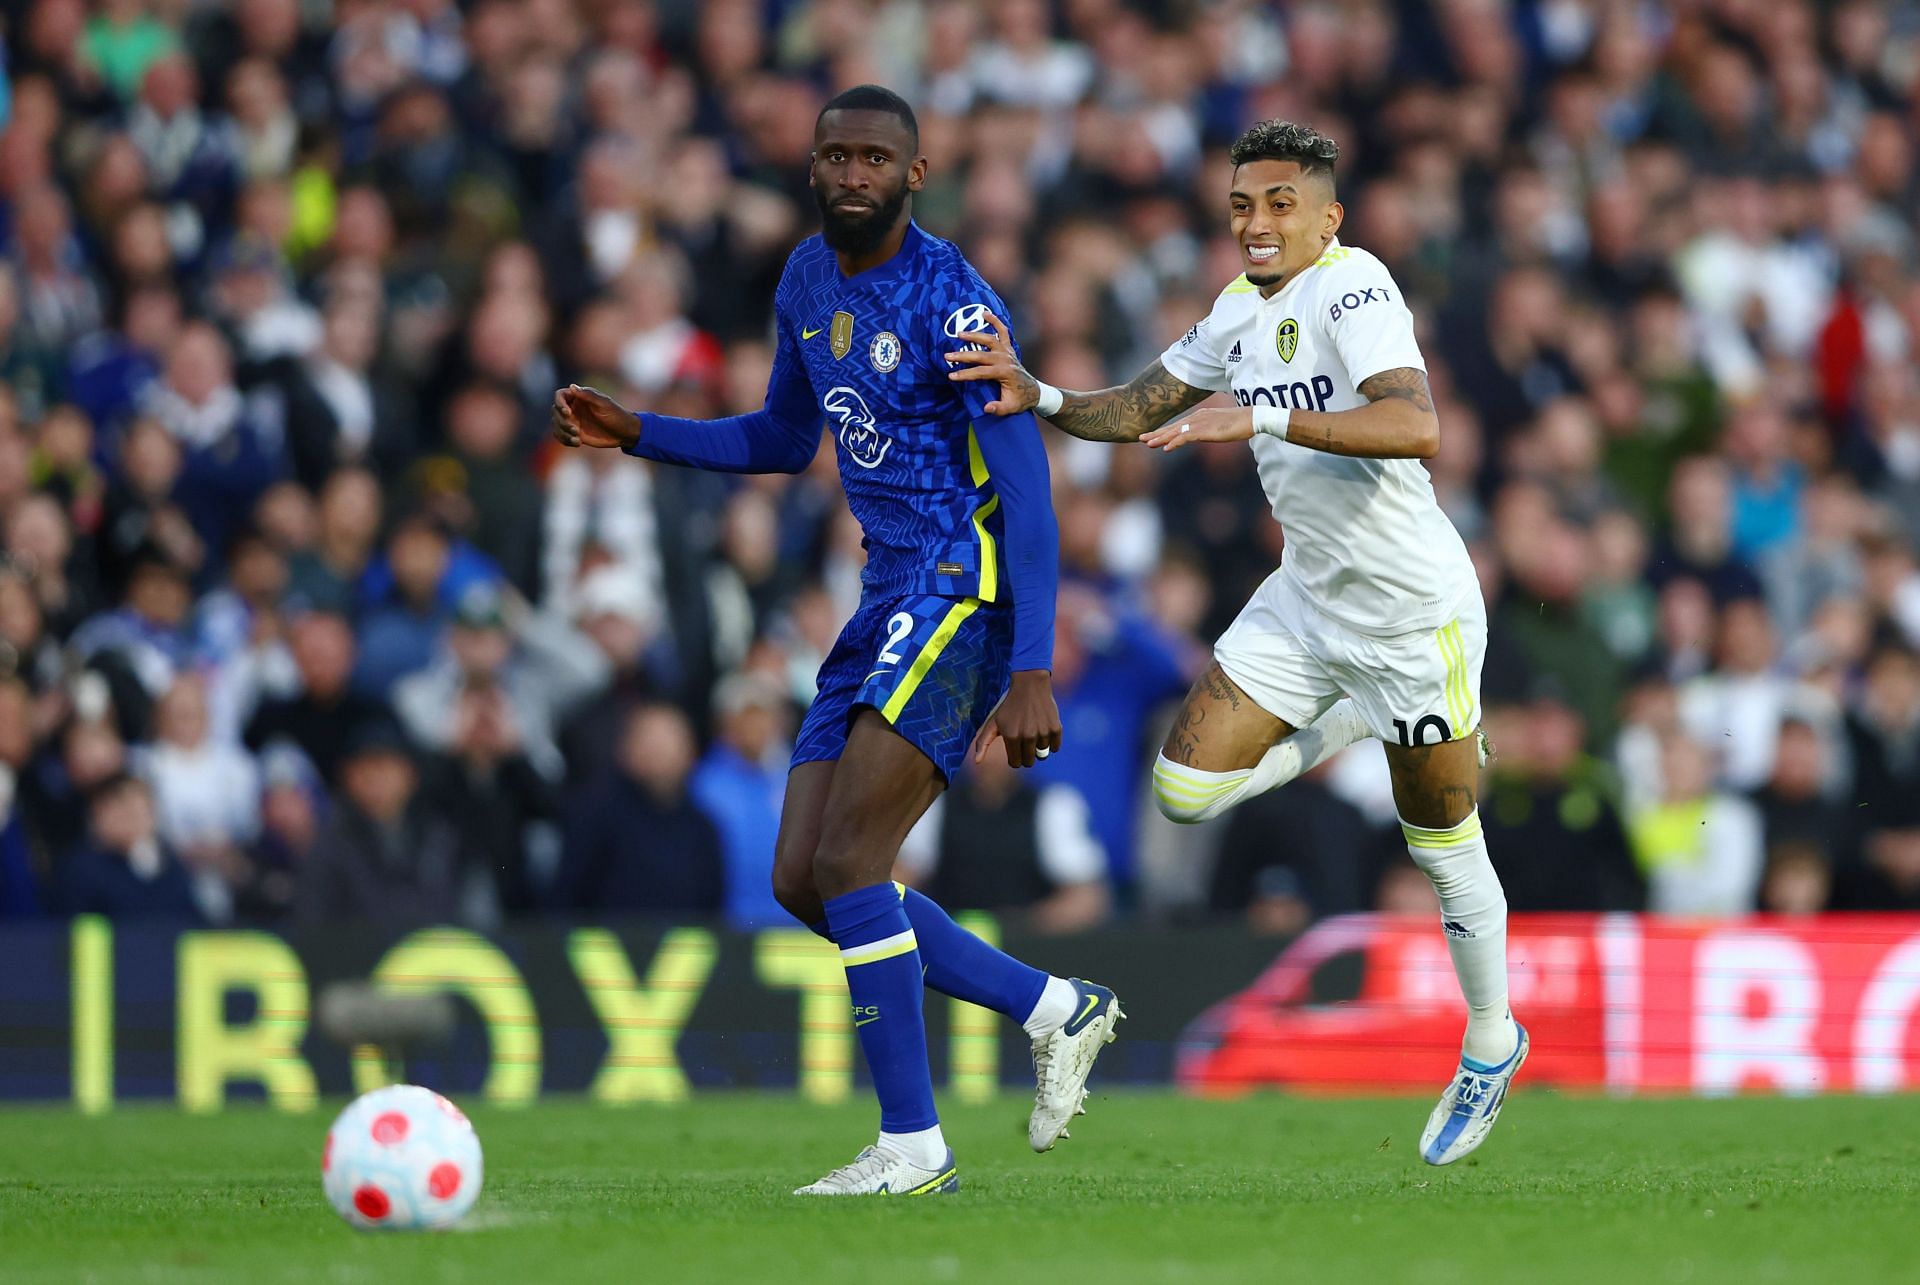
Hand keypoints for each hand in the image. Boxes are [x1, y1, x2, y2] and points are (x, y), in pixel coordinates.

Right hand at [552, 384, 639, 449]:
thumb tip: (572, 386)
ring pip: (556, 424)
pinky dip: (565, 440)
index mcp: (580, 397)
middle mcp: (574, 407)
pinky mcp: (575, 433)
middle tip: (576, 430)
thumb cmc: (617, 415)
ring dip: (563, 433)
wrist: (624, 433)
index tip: (567, 413)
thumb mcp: (604, 404)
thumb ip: (588, 395)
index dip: (559, 403)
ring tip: (577, 439)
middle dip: (562, 422)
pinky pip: (561, 435)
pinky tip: (577, 443)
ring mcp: (573, 420)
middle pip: (555, 411)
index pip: (560, 395)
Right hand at [943, 310, 1039, 415]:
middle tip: (947, 356)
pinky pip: (1002, 331)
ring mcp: (1007, 352)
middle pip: (981, 355)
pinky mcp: (1008, 348)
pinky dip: (995, 321)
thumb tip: (986, 408)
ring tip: (959, 334)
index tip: (951, 376)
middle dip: (963, 356)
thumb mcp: (1010, 408)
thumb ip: (998, 408)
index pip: (981, 373)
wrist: (1033, 391)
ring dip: (974, 336)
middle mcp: (1006, 359)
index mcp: (1005, 373)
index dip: (966, 374)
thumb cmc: (1020, 400)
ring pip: (989, 339)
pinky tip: (984, 314)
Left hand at [970, 669, 1062, 768]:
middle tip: (1024, 740)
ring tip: (1034, 730)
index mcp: (1011, 737)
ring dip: (1038, 746)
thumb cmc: (1009, 705)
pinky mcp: (1055, 728)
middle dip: (1025, 755)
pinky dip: (1051, 743)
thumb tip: (976, 762)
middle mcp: (1028, 737)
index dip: (1014, 757)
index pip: (1015, 763)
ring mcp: (1043, 733)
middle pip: (1029, 762)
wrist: (1030, 685)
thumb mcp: (993, 722)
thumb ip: (983, 742)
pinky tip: (1044, 731)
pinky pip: (1055, 747)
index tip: (1014, 747)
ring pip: (1042, 754)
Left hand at [1139, 407, 1253, 452]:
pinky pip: (1186, 437)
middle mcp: (1197, 418)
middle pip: (1173, 427)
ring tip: (1147, 444)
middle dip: (1156, 433)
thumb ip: (1209, 430)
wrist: (1252, 418)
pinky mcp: (1205, 430)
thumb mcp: (1220, 428)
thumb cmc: (1240, 423)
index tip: (1152, 435)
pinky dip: (1175, 442)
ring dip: (1161, 438)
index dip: (1164, 431)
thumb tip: (1205, 435)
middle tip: (1140, 438)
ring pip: (1175, 432)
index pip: (1178, 425)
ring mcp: (1200, 423)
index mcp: (1200, 417)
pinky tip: (1166, 448)